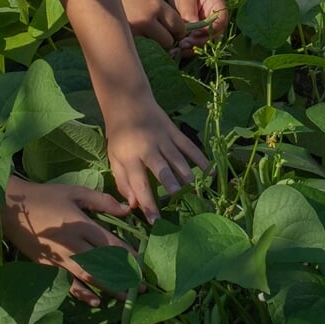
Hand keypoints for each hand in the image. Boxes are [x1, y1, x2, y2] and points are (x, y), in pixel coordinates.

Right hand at [1, 177, 135, 306]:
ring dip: (109, 288)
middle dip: (124, 277)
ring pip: (89, 278)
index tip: (143, 265)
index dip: (129, 256)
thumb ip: (102, 200)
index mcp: (82, 224)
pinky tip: (95, 301)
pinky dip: (82, 294)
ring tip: (125, 297)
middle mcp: (73, 245)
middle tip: (141, 288)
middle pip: (105, 265)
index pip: (112, 244)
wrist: (11, 208)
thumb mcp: (75, 192)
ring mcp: (60, 258)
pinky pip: (68, 284)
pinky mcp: (48, 267)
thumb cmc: (45, 196)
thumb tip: (126, 210)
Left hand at [102, 95, 208, 222]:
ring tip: (194, 189)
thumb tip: (134, 205)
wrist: (128, 103)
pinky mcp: (174, 132)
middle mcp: (148, 148)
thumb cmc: (120, 136)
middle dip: (170, 184)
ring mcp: (163, 139)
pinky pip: (189, 146)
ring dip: (186, 174)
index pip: (139, 183)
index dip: (147, 203)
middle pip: (161, 168)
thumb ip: (123, 182)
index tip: (155, 221)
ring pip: (178, 158)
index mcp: (130, 157)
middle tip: (177, 198)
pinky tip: (210, 172)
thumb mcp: (114, 158)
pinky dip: (201, 158)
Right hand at [113, 0, 192, 51]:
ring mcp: (133, 32)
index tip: (173, 32)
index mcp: (156, 5)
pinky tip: (130, 40)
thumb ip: (160, 12)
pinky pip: (138, 52)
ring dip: (151, 47)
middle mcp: (147, 19)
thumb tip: (178, 33)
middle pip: (168, 41)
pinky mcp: (120, 41)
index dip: (177, 32)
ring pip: (153, 49)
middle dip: (165, 41)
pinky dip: (137, 49)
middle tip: (156, 37)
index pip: (179, 27)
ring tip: (141, 37)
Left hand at [159, 0, 227, 52]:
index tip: (194, 35)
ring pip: (205, 43)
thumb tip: (191, 32)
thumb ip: (189, 13)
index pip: (220, 23)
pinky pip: (195, 43)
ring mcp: (207, 27)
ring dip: (192, 49)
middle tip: (183, 45)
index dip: (209, 31)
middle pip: (214, 36)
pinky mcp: (198, 33)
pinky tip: (175, 51)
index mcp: (218, 6)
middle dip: (199, 43)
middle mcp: (216, 19)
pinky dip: (186, 48)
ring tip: (177, 51)